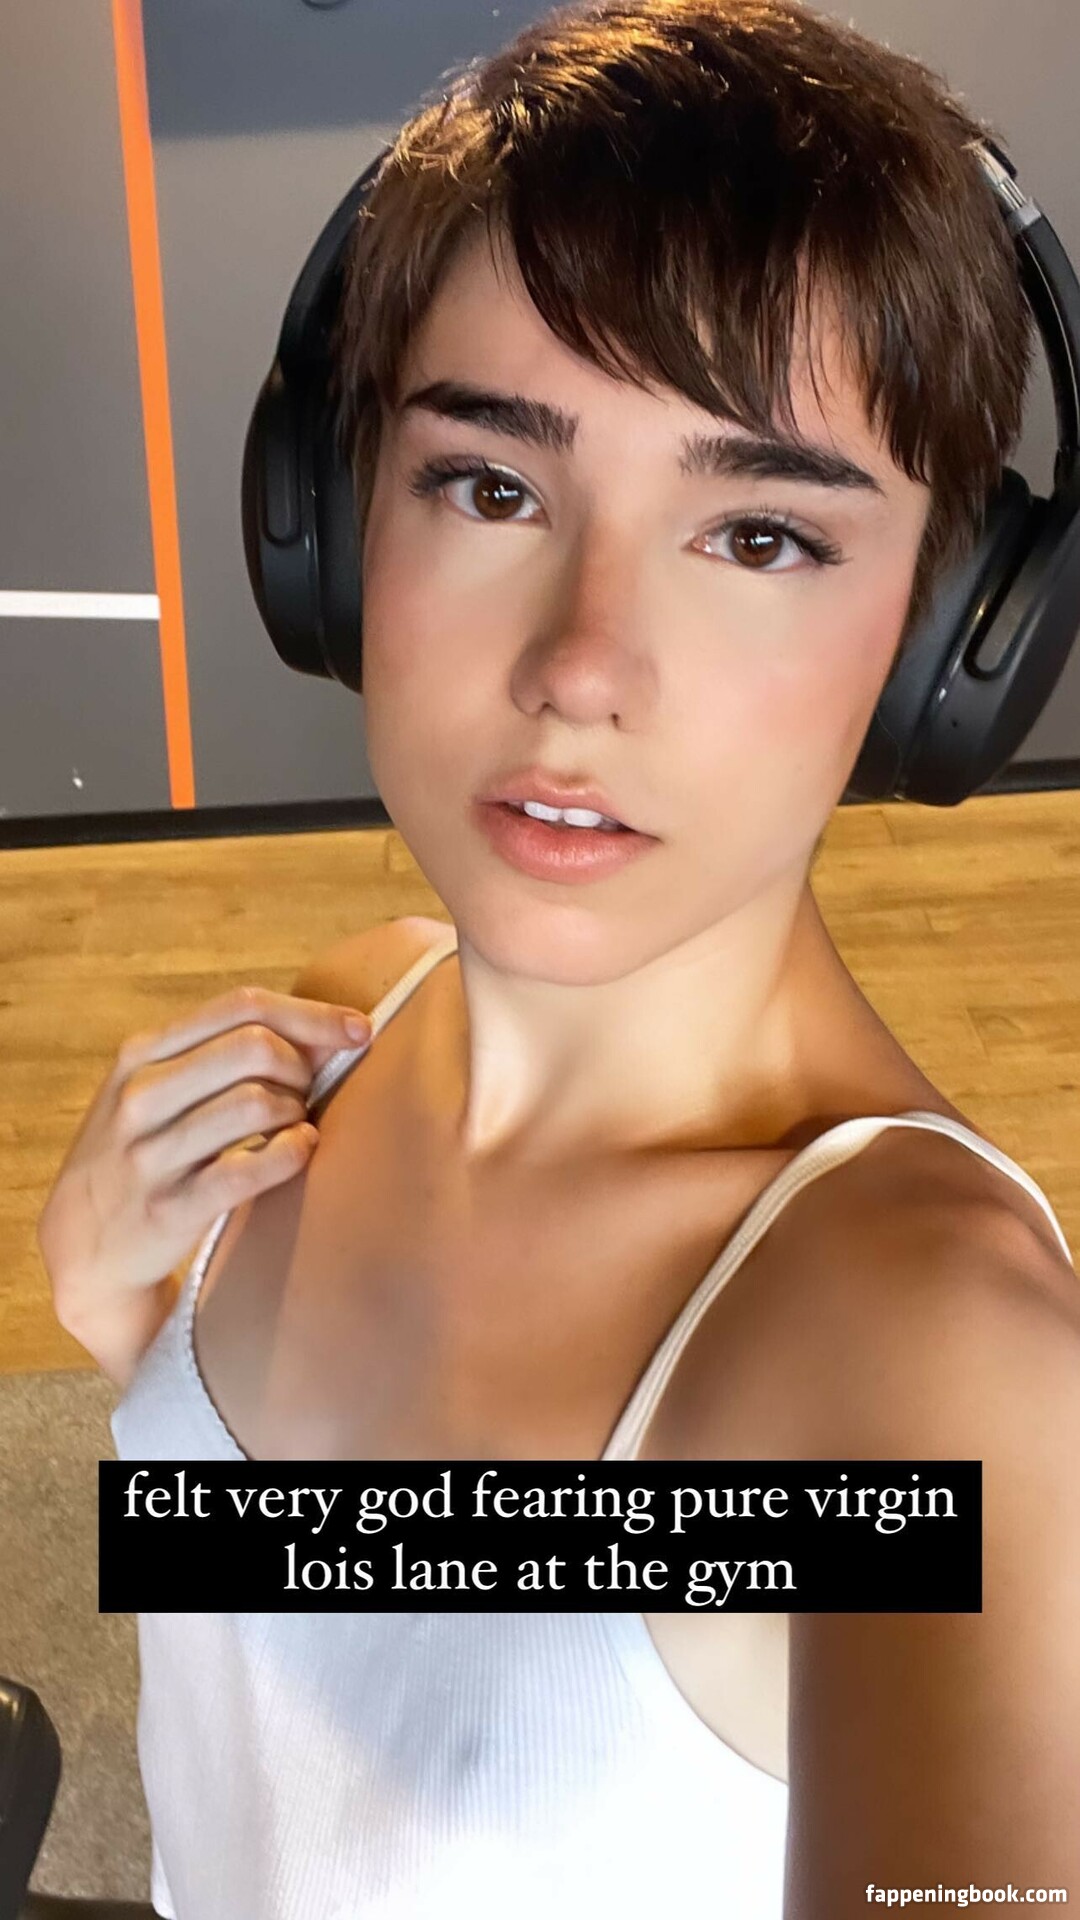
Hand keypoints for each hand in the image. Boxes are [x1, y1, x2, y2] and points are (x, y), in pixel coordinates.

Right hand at [36, 986, 370, 1315]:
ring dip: (297, 1111)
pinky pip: (252, 1170)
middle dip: (303, 1065)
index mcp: (140, 1054)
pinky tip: (299, 1151)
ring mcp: (150, 1154)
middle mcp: (140, 1096)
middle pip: (254, 1047)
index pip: (241, 1006)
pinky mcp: (168, 1209)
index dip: (311, 1013)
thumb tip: (329, 1032)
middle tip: (309, 1090)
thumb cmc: (142, 1152)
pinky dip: (292, 1153)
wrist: (82, 1245)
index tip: (359, 1028)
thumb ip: (224, 1055)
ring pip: (256, 1104)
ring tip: (295, 1123)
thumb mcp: (158, 1091)